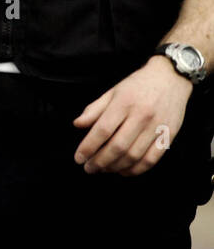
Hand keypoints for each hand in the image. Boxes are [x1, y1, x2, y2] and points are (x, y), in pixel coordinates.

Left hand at [73, 56, 192, 175]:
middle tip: (89, 168)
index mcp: (124, 103)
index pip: (102, 130)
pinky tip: (124, 170)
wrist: (171, 78)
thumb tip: (77, 124)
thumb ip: (94, 109)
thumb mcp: (113, 91)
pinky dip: (136, 169)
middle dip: (100, 161)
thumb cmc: (138, 85)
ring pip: (134, 156)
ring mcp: (157, 127)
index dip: (88, 147)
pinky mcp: (169, 136)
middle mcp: (141, 116)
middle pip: (118, 146)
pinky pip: (152, 159)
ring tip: (104, 169)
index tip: (78, 158)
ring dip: (116, 167)